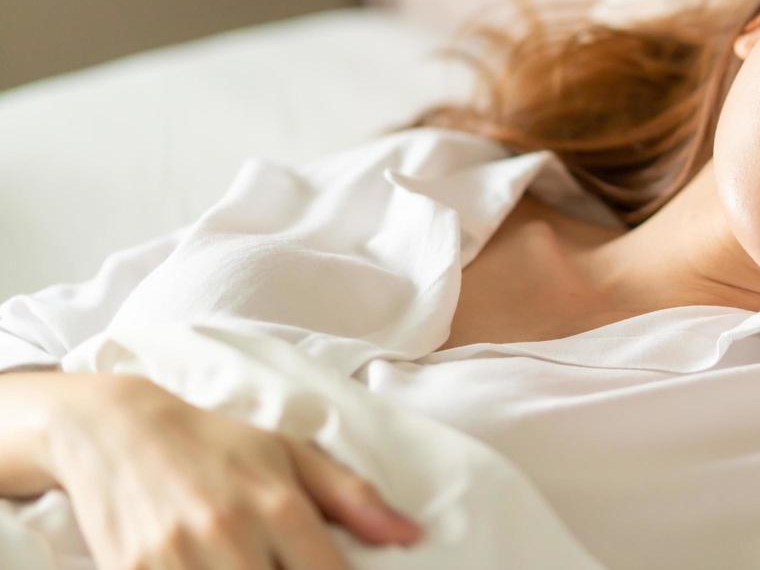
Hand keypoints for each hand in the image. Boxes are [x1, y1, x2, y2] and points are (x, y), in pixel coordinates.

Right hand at [43, 373, 422, 569]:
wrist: (117, 431)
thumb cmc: (219, 444)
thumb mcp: (291, 455)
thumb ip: (353, 498)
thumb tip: (413, 536)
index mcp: (277, 503)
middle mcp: (229, 531)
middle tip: (291, 566)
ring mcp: (174, 556)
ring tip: (257, 564)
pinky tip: (215, 569)